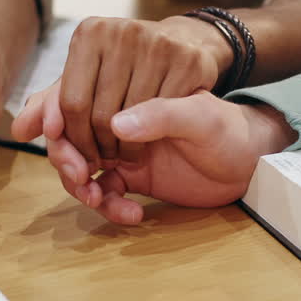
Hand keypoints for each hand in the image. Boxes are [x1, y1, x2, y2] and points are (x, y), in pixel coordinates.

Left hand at [14, 16, 232, 167]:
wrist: (183, 47)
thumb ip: (50, 106)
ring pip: (131, 120)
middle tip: (103, 162)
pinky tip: (146, 144)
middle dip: (98, 149)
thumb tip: (19, 131)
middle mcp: (122, 32)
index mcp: (90, 34)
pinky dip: (152, 140)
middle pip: (99, 114)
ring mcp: (159, 44)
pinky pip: (161, 118)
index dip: (73, 139)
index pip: (70, 104)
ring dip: (125, 151)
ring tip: (122, 157)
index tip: (80, 156)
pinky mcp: (188, 61)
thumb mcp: (85, 81)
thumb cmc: (124, 69)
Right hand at [31, 92, 296, 223]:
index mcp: (128, 87)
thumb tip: (116, 123)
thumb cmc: (230, 128)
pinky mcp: (130, 175)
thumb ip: (162, 114)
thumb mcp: (201, 117)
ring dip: (80, 186)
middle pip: (68, 133)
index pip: (76, 93)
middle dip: (64, 157)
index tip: (52, 133)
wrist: (249, 163)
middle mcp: (118, 115)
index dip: (56, 112)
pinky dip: (109, 205)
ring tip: (98, 200)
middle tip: (77, 177)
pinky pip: (103, 191)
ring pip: (79, 165)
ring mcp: (120, 146)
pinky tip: (130, 213)